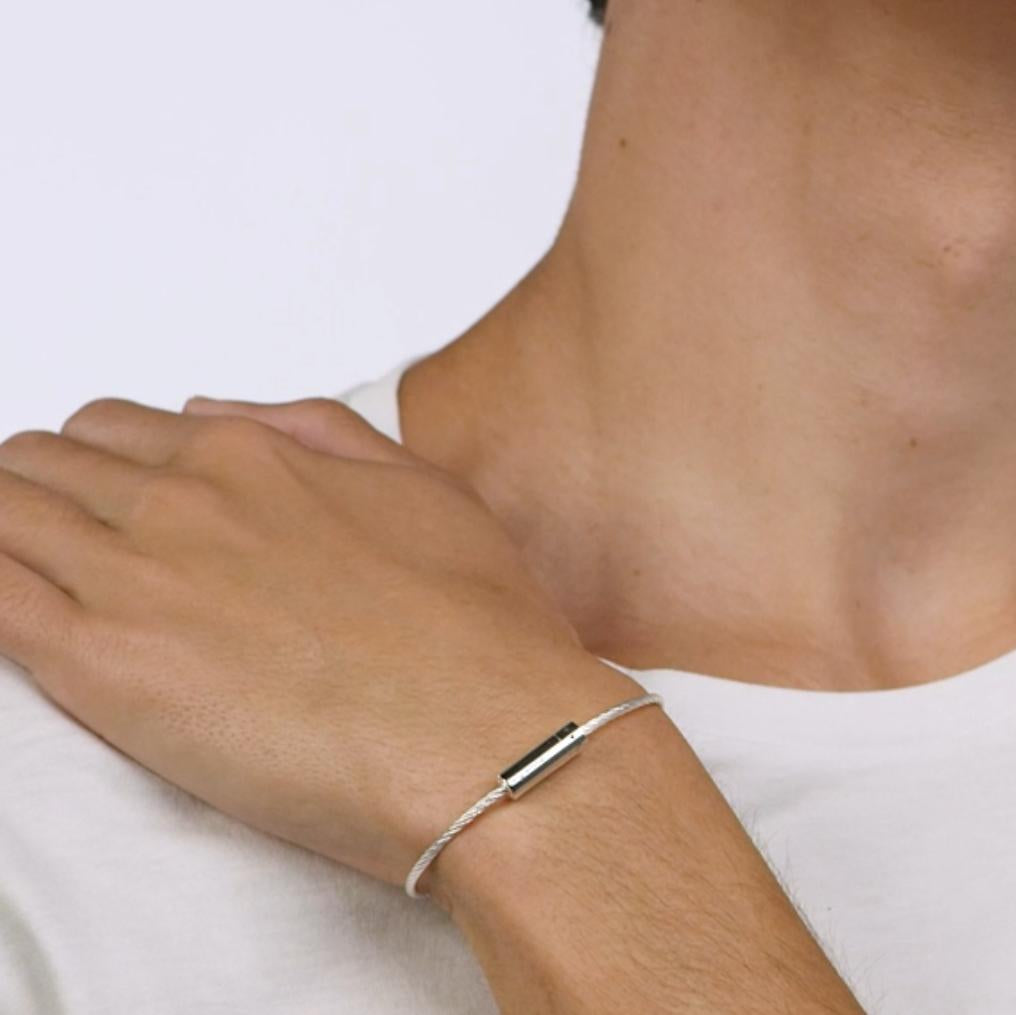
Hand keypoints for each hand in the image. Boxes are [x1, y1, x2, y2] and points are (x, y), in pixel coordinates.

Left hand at [0, 394, 641, 901]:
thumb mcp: (419, 486)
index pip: (111, 431)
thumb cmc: (472, 625)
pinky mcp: (105, 668)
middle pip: (40, 466)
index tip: (94, 504)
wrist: (486, 732)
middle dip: (32, 492)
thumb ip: (312, 430)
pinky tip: (3, 604)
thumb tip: (215, 413)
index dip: (92, 466)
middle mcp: (182, 501)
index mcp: (249, 458)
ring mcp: (137, 579)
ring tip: (18, 574)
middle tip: (50, 543)